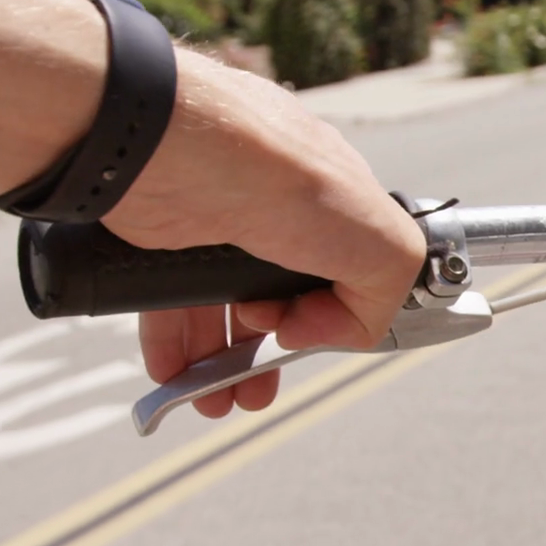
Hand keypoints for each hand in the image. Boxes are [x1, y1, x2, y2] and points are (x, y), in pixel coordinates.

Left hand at [103, 51, 424, 418]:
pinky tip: (176, 376)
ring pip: (223, 307)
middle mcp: (274, 206)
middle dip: (271, 353)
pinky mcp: (162, 234)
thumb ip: (388, 292)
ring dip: (221, 363)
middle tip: (257, 387)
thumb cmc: (267, 172)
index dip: (333, 315)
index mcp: (332, 196)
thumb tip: (344, 328)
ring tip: (216, 399)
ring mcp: (217, 221)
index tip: (311, 332)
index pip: (344, 269)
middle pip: (278, 298)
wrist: (158, 146)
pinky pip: (169, 299)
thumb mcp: (378, 240)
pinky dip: (174, 345)